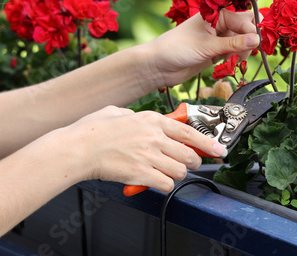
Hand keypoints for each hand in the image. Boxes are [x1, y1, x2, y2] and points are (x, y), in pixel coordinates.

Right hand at [63, 106, 225, 192]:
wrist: (78, 148)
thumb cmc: (93, 130)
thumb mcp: (117, 111)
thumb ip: (135, 115)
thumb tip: (139, 117)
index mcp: (152, 120)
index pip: (190, 131)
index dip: (208, 143)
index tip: (218, 149)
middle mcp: (155, 137)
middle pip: (190, 155)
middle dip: (192, 162)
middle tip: (186, 164)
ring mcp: (149, 155)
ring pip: (180, 171)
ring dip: (176, 175)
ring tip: (165, 173)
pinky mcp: (141, 173)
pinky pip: (166, 184)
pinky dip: (164, 185)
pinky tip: (155, 181)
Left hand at [147, 9, 258, 87]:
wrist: (159, 66)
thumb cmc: (177, 49)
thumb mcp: (207, 46)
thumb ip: (233, 44)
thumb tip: (257, 39)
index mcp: (216, 14)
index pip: (244, 20)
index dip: (251, 32)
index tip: (255, 45)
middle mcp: (219, 24)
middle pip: (245, 27)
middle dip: (250, 39)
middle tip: (246, 52)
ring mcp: (218, 38)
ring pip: (241, 41)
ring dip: (243, 51)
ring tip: (234, 60)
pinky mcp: (216, 52)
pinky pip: (234, 52)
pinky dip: (236, 57)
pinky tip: (229, 63)